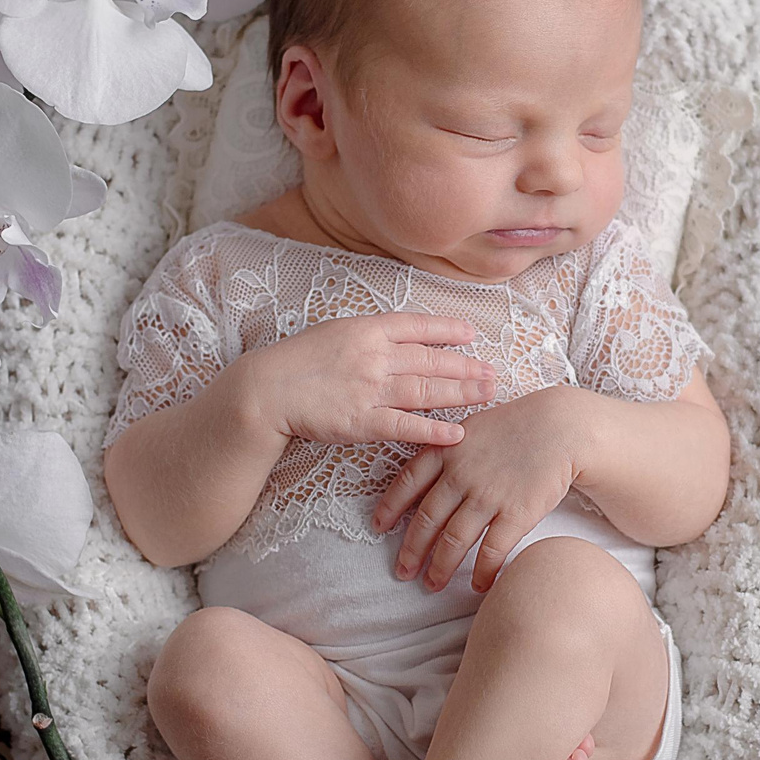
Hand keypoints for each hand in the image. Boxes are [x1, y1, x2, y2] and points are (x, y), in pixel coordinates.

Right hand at [237, 313, 494, 448]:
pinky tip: (457, 433)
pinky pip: (405, 426)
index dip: (447, 330)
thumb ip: (369, 334)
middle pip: (430, 361)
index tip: (472, 334)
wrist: (266, 390)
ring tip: (487, 394)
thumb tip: (400, 336)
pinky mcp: (361, 422)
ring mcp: (369, 390)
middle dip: (466, 367)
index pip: (417, 327)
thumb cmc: (296, 360)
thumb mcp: (334, 331)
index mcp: (366, 329)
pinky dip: (433, 431)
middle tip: (493, 372)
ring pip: (426, 391)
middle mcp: (374, 356)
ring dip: (461, 393)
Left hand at [372, 386, 587, 592]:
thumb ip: (447, 449)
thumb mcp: (472, 427)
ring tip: (432, 584)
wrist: (561, 426)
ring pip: (454, 541)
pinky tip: (478, 585)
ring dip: (440, 568)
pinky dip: (482, 571)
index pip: (407, 483)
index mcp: (446, 451)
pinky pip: (492, 550)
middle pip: (427, 520)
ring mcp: (487, 495)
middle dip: (411, 550)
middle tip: (402, 571)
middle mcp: (461, 475)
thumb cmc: (517, 425)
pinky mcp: (516, 513)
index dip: (390, 508)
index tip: (378, 527)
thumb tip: (425, 473)